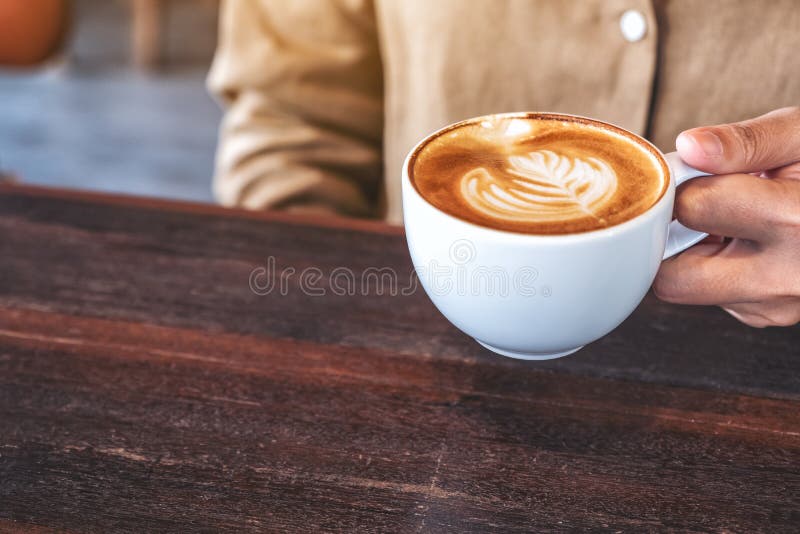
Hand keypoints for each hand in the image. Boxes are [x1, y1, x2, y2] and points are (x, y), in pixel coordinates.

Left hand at [653, 106, 799, 326]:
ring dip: (695, 253)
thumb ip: (745, 141)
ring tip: (737, 218)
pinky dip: (719, 268)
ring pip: (688, 290)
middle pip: (673, 278)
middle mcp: (787, 275)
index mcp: (796, 221)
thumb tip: (689, 147)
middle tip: (699, 204)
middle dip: (672, 238)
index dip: (686, 182)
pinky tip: (751, 240)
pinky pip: (716, 296)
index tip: (696, 171)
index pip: (694, 207)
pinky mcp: (772, 315)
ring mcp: (780, 304)